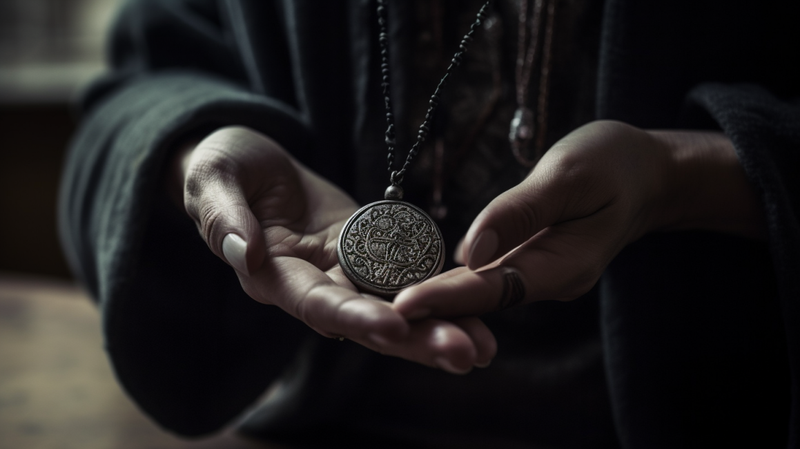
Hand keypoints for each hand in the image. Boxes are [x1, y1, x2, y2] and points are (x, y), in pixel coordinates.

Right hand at [173, 126, 494, 372]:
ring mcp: (344, 270)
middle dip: (416, 340)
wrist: (248, 164)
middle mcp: (314, 285)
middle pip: (368, 320)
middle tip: (468, 354)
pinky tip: (478, 301)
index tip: (394, 327)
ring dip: (439, 324)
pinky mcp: (367, 250)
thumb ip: (226, 219)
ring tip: (485, 344)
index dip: (354, 317)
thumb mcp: (213, 184)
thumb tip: (247, 252)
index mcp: (274, 277)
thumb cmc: (221, 170)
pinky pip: (405, 273)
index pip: (317, 304)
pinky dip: (438, 289)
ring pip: (394, 305)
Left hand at [394, 120, 764, 319]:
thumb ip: (520, 212)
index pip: (493, 288)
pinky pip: (487, 275)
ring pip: (481, 291)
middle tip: (375, 316)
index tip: (401, 306)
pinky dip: (454, 279)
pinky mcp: (530, 260)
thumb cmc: (614, 165)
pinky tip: (418, 278)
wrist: (649, 175)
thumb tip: (469, 249)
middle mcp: (548, 280)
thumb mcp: (570, 175)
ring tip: (382, 303)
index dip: (445, 296)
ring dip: (436, 297)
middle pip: (481, 298)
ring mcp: (540, 274)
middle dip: (431, 308)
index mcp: (563, 266)